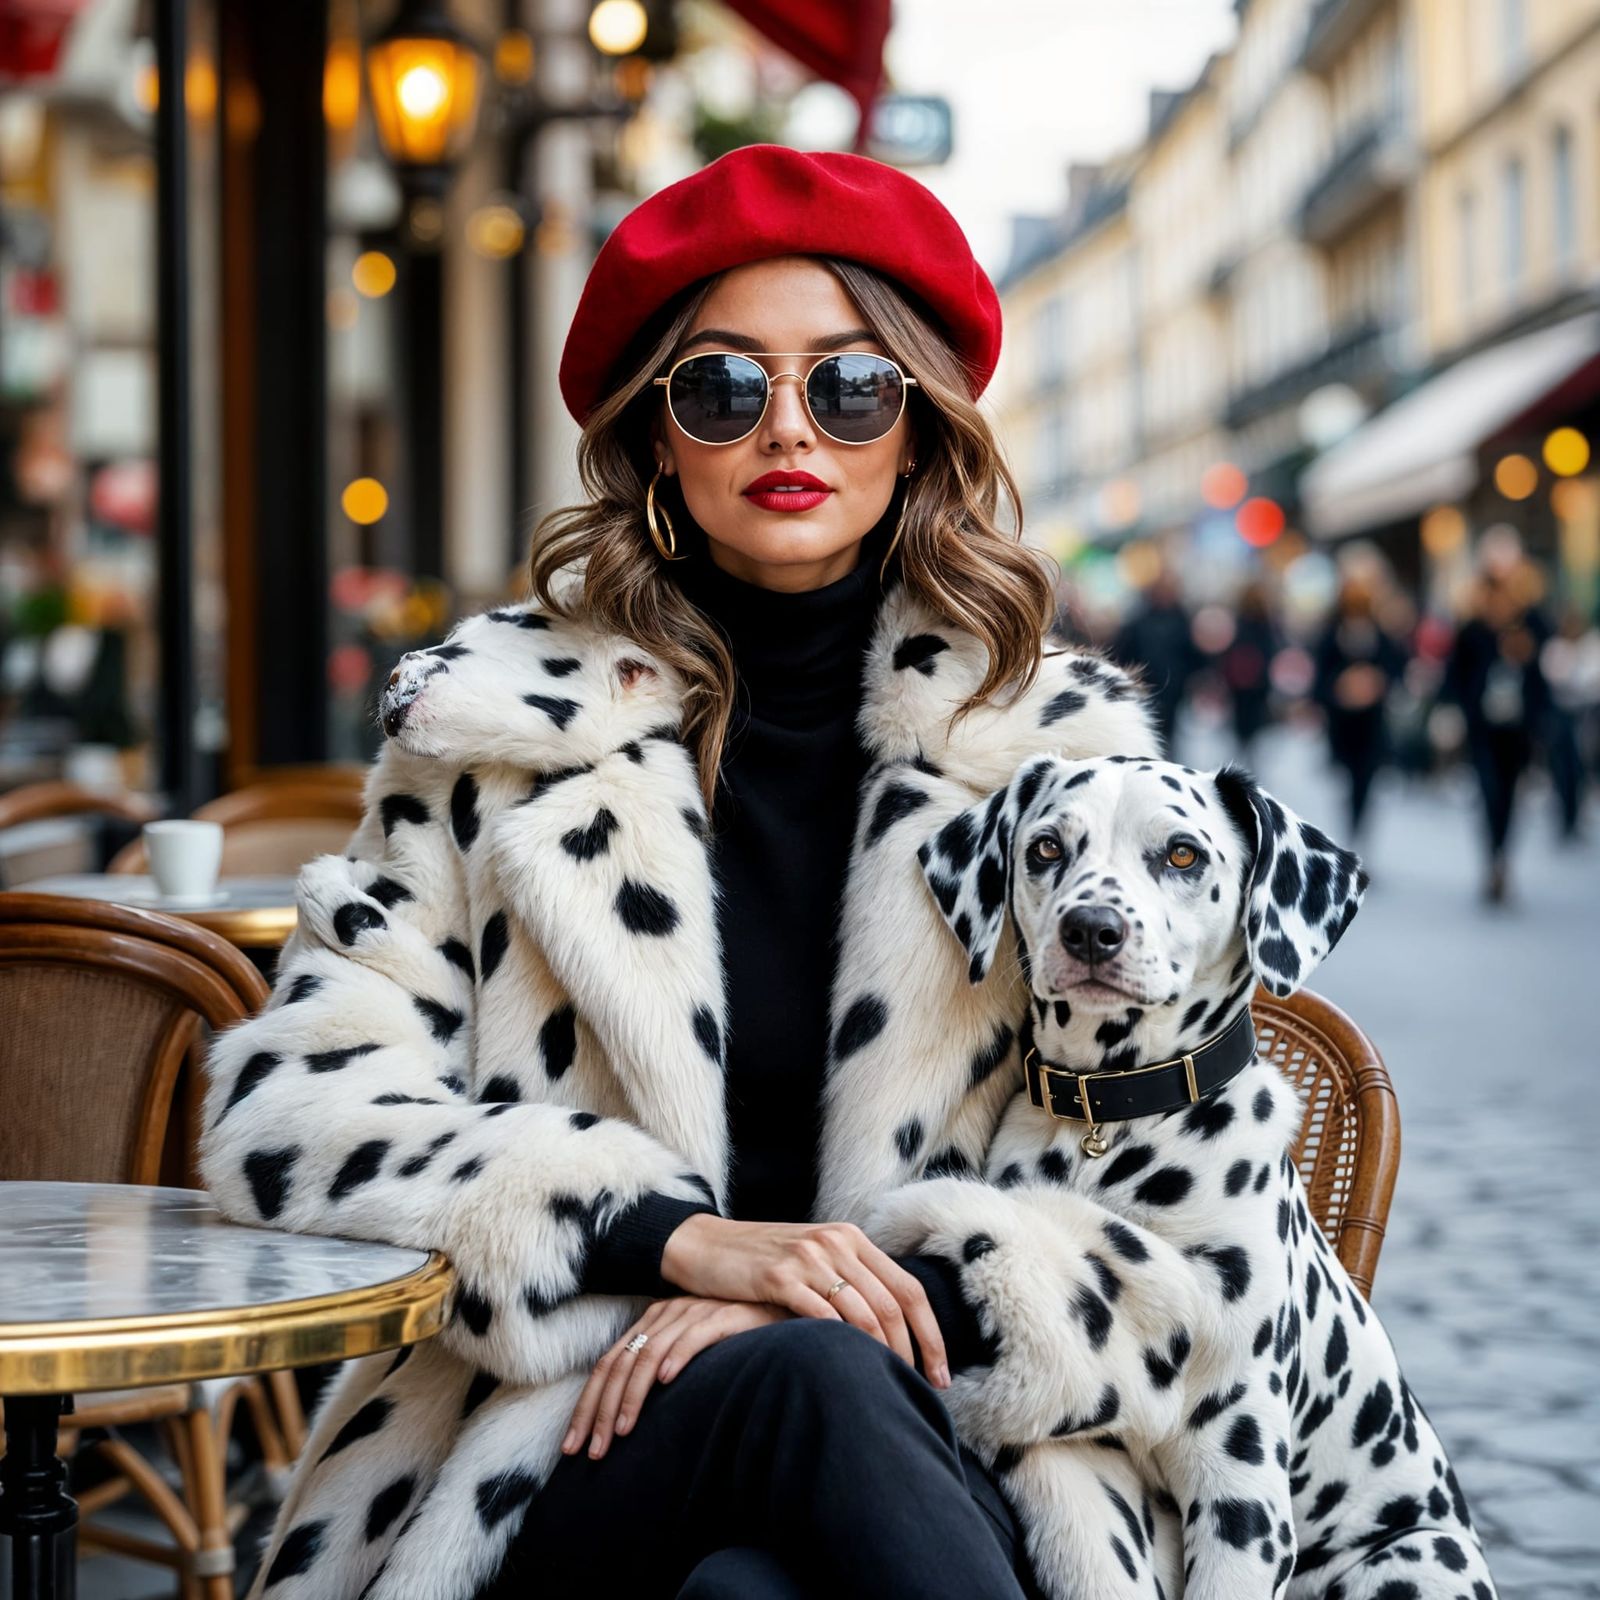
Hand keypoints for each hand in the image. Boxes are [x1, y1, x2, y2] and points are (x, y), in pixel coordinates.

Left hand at [561, 1296, 786, 1459]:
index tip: (572, 1446)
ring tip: (621, 1433)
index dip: (587, 1405)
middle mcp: (665, 1315)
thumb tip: (627, 1422)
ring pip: (648, 1356)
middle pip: (619, 1363)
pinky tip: (665, 1384)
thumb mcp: (689, 1354)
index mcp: (651, 1324)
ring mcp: (692, 1313)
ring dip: (630, 1397)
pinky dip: (676, 1359)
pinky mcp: (722, 1315)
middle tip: (590, 1451)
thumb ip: (662, 1374)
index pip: (608, 1364)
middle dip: (599, 1410)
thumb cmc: (734, 1338)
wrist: (778, 1305)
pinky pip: (693, 1337)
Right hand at [659, 1214, 949, 1386]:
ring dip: (885, 1354)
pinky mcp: (778, 1277)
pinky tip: (850, 1370)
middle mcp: (835, 1243)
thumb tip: (889, 1326)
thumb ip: (847, 1280)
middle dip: (916, 1351)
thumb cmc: (761, 1262)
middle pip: (894, 1304)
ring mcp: (807, 1258)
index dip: (931, 1332)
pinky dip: (843, 1344)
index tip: (942, 1371)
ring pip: (865, 1312)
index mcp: (850, 1239)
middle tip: (927, 1387)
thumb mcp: (812, 1260)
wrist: (704, 1246)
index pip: (908, 1288)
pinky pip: (823, 1315)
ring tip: (892, 1386)